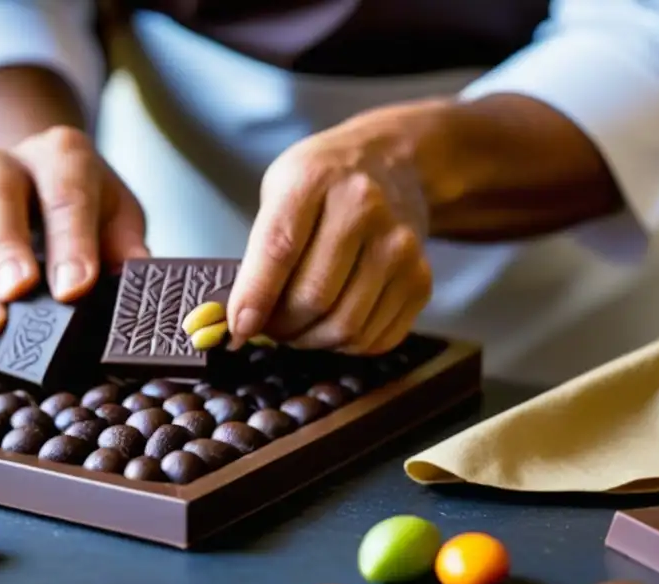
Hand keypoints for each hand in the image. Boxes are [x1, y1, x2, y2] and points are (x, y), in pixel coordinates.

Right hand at [0, 126, 147, 349]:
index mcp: (59, 156)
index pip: (65, 194)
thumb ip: (127, 247)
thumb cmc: (84, 211)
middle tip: (17, 296)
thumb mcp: (117, 216)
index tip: (74, 289)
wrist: (31, 182)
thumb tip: (136, 281)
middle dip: (4, 249)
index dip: (70, 242)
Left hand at [227, 111, 432, 354]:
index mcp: (315, 180)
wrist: (394, 162)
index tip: (239, 330)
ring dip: (313, 341)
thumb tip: (242, 321)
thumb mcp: (280, 189)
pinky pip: (377, 337)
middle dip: (282, 328)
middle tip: (270, 327)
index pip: (279, 250)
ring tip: (300, 327)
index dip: (255, 297)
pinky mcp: (420, 278)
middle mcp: (364, 209)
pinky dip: (347, 346)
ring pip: (347, 326)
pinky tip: (334, 325)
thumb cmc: (324, 181)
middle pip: (314, 298)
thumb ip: (259, 250)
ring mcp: (399, 246)